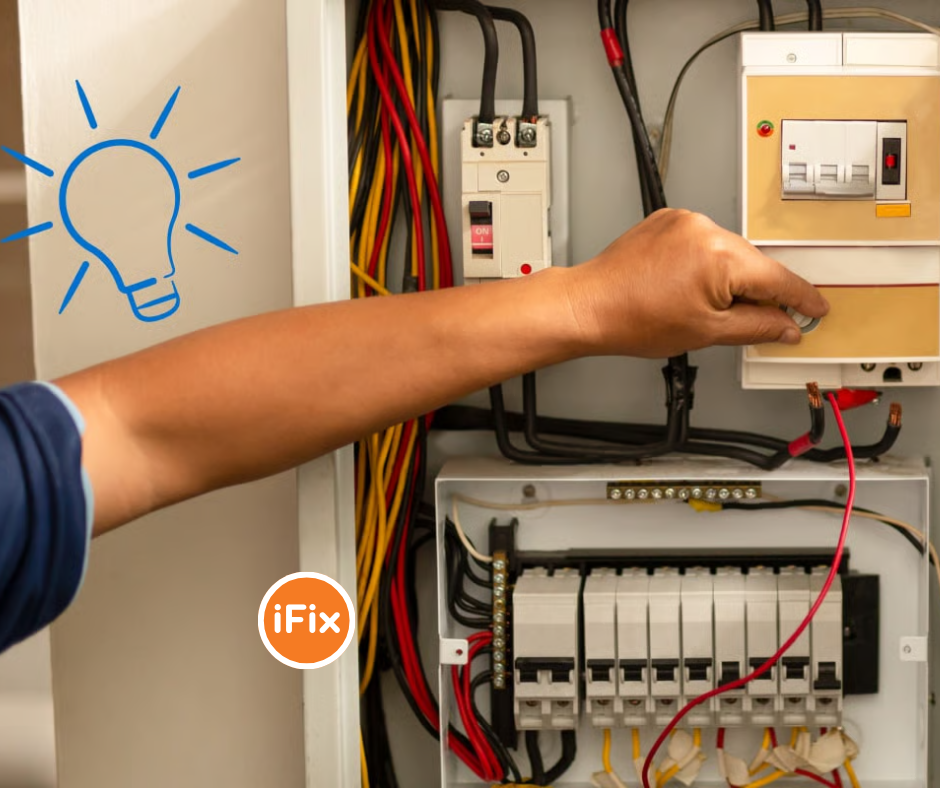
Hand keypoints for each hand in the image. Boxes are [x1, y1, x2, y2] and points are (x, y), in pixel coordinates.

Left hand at [563, 208, 829, 357]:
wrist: (589, 306)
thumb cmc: (632, 319)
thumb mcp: (707, 333)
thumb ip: (757, 327)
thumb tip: (786, 326)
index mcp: (720, 256)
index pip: (778, 278)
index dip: (801, 298)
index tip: (815, 309)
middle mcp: (704, 229)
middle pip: (754, 263)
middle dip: (759, 292)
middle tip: (758, 321)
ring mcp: (684, 221)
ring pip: (729, 252)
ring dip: (729, 277)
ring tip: (700, 307)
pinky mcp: (668, 220)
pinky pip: (703, 241)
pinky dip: (705, 263)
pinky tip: (686, 287)